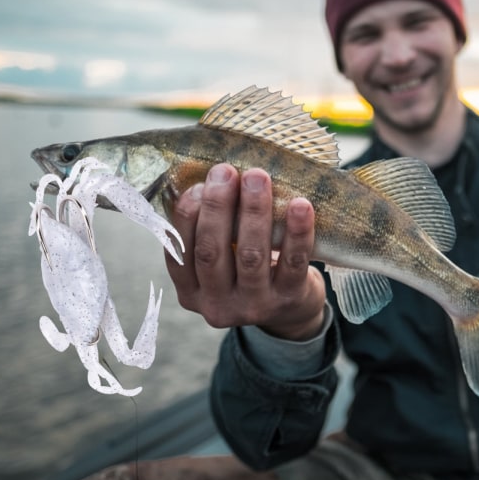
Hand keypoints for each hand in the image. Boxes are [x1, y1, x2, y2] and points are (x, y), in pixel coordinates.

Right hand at [164, 164, 325, 339]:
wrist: (290, 308)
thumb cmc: (246, 269)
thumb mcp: (220, 259)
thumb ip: (209, 230)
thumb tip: (208, 177)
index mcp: (191, 291)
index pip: (179, 253)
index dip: (186, 216)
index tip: (197, 184)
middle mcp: (216, 304)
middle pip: (211, 252)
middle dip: (217, 206)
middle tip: (225, 171)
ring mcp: (253, 306)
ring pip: (250, 256)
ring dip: (253, 211)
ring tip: (257, 177)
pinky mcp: (288, 299)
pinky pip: (293, 263)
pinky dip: (296, 232)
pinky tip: (299, 205)